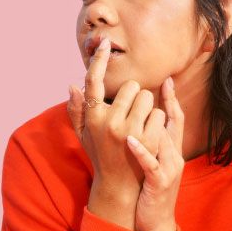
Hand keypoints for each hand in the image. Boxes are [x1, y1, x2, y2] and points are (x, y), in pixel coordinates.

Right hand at [67, 37, 163, 228]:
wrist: (119, 187)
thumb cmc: (101, 156)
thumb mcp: (84, 135)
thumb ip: (77, 110)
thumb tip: (72, 85)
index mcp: (92, 117)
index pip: (93, 81)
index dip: (98, 60)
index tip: (104, 43)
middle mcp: (108, 122)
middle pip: (131, 86)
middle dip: (134, 96)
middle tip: (132, 113)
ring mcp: (129, 131)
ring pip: (147, 98)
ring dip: (147, 107)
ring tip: (140, 125)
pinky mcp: (147, 139)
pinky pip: (159, 113)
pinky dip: (157, 120)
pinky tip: (150, 134)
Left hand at [126, 76, 184, 230]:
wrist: (155, 223)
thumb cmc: (148, 190)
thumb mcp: (150, 162)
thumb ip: (148, 140)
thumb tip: (140, 119)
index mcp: (171, 150)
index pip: (174, 120)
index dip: (171, 100)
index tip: (166, 80)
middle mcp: (173, 156)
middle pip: (172, 125)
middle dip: (162, 104)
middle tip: (149, 85)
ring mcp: (168, 170)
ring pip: (164, 140)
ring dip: (151, 123)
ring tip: (139, 103)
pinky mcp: (159, 184)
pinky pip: (151, 165)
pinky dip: (142, 152)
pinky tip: (130, 140)